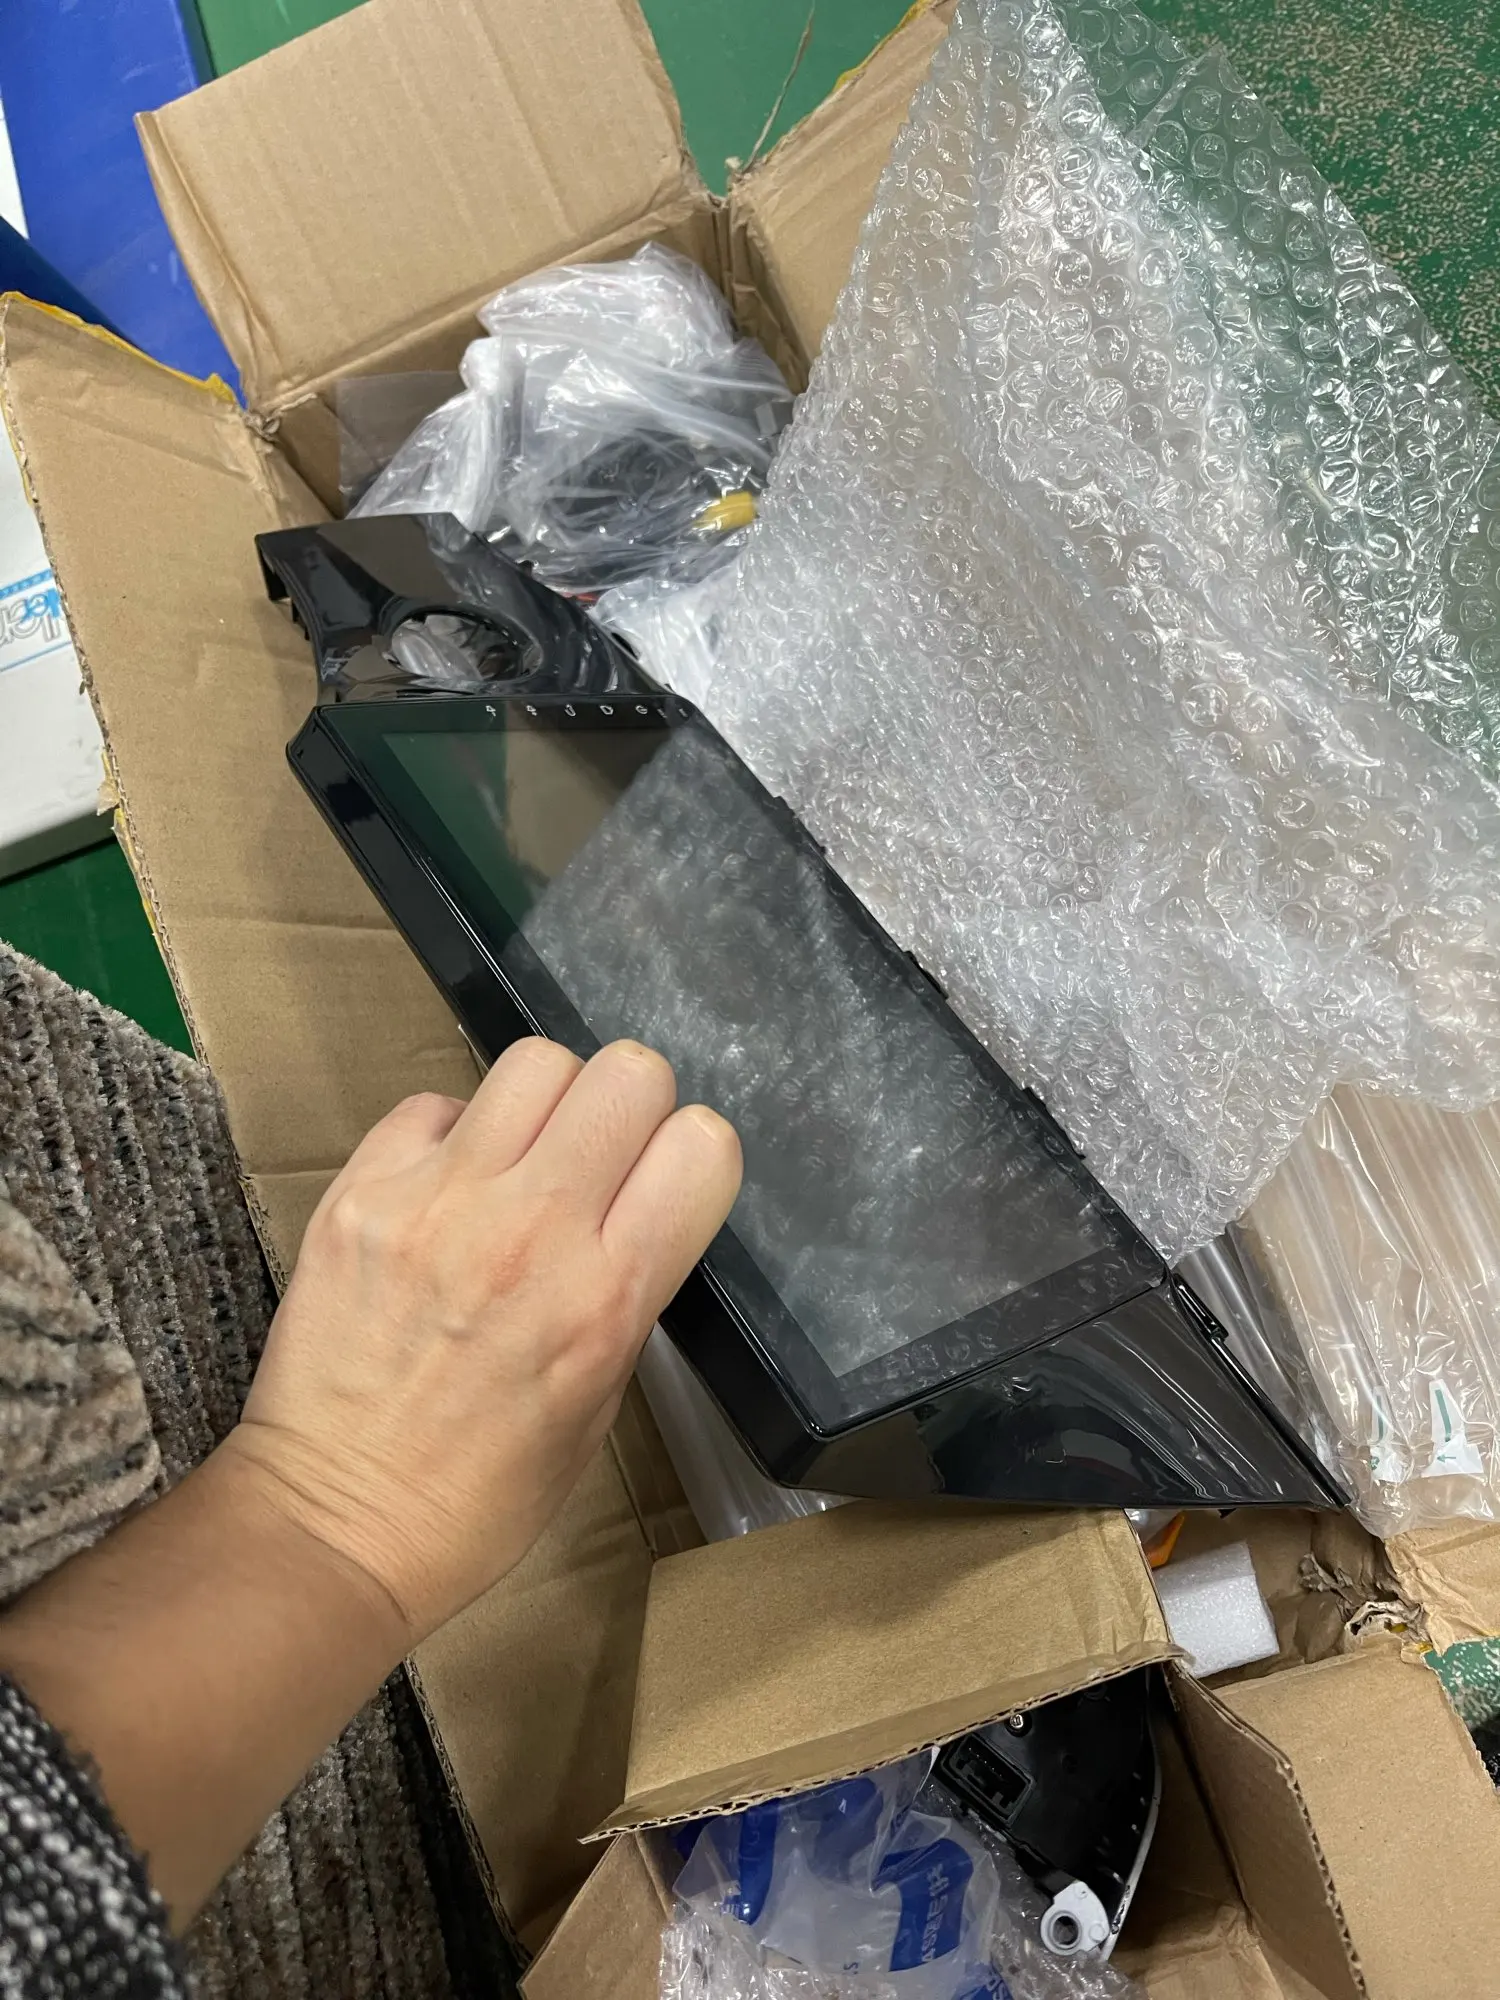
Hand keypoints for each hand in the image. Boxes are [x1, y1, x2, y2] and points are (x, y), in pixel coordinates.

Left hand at [226, 1037, 740, 1643]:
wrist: (333, 1524)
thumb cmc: (480, 1494)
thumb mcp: (601, 1401)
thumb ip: (629, 1288)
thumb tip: (635, 1203)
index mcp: (607, 1297)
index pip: (702, 1143)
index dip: (689, 1157)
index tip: (662, 1187)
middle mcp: (531, 1231)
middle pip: (629, 1071)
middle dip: (628, 1110)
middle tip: (596, 1164)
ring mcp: (438, 1201)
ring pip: (536, 1062)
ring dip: (545, 1105)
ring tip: (521, 1164)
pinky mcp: (360, 1191)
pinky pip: (434, 1102)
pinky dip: (451, 1135)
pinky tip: (444, 1191)